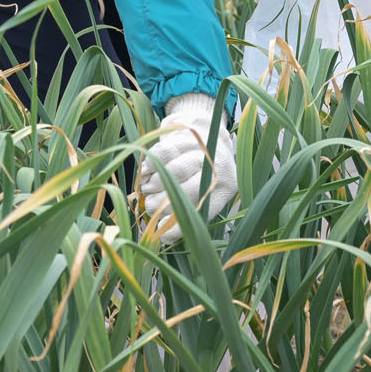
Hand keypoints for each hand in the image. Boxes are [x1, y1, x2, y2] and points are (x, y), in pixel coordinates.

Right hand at [136, 93, 237, 244]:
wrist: (211, 133)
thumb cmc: (204, 173)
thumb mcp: (206, 193)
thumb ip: (188, 212)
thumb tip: (164, 238)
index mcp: (225, 188)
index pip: (202, 210)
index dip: (181, 225)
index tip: (163, 236)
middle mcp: (218, 167)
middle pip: (186, 188)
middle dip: (162, 202)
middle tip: (148, 207)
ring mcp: (204, 149)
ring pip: (173, 169)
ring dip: (155, 182)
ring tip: (146, 190)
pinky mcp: (189, 133)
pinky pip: (164, 150)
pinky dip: (151, 163)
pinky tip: (145, 172)